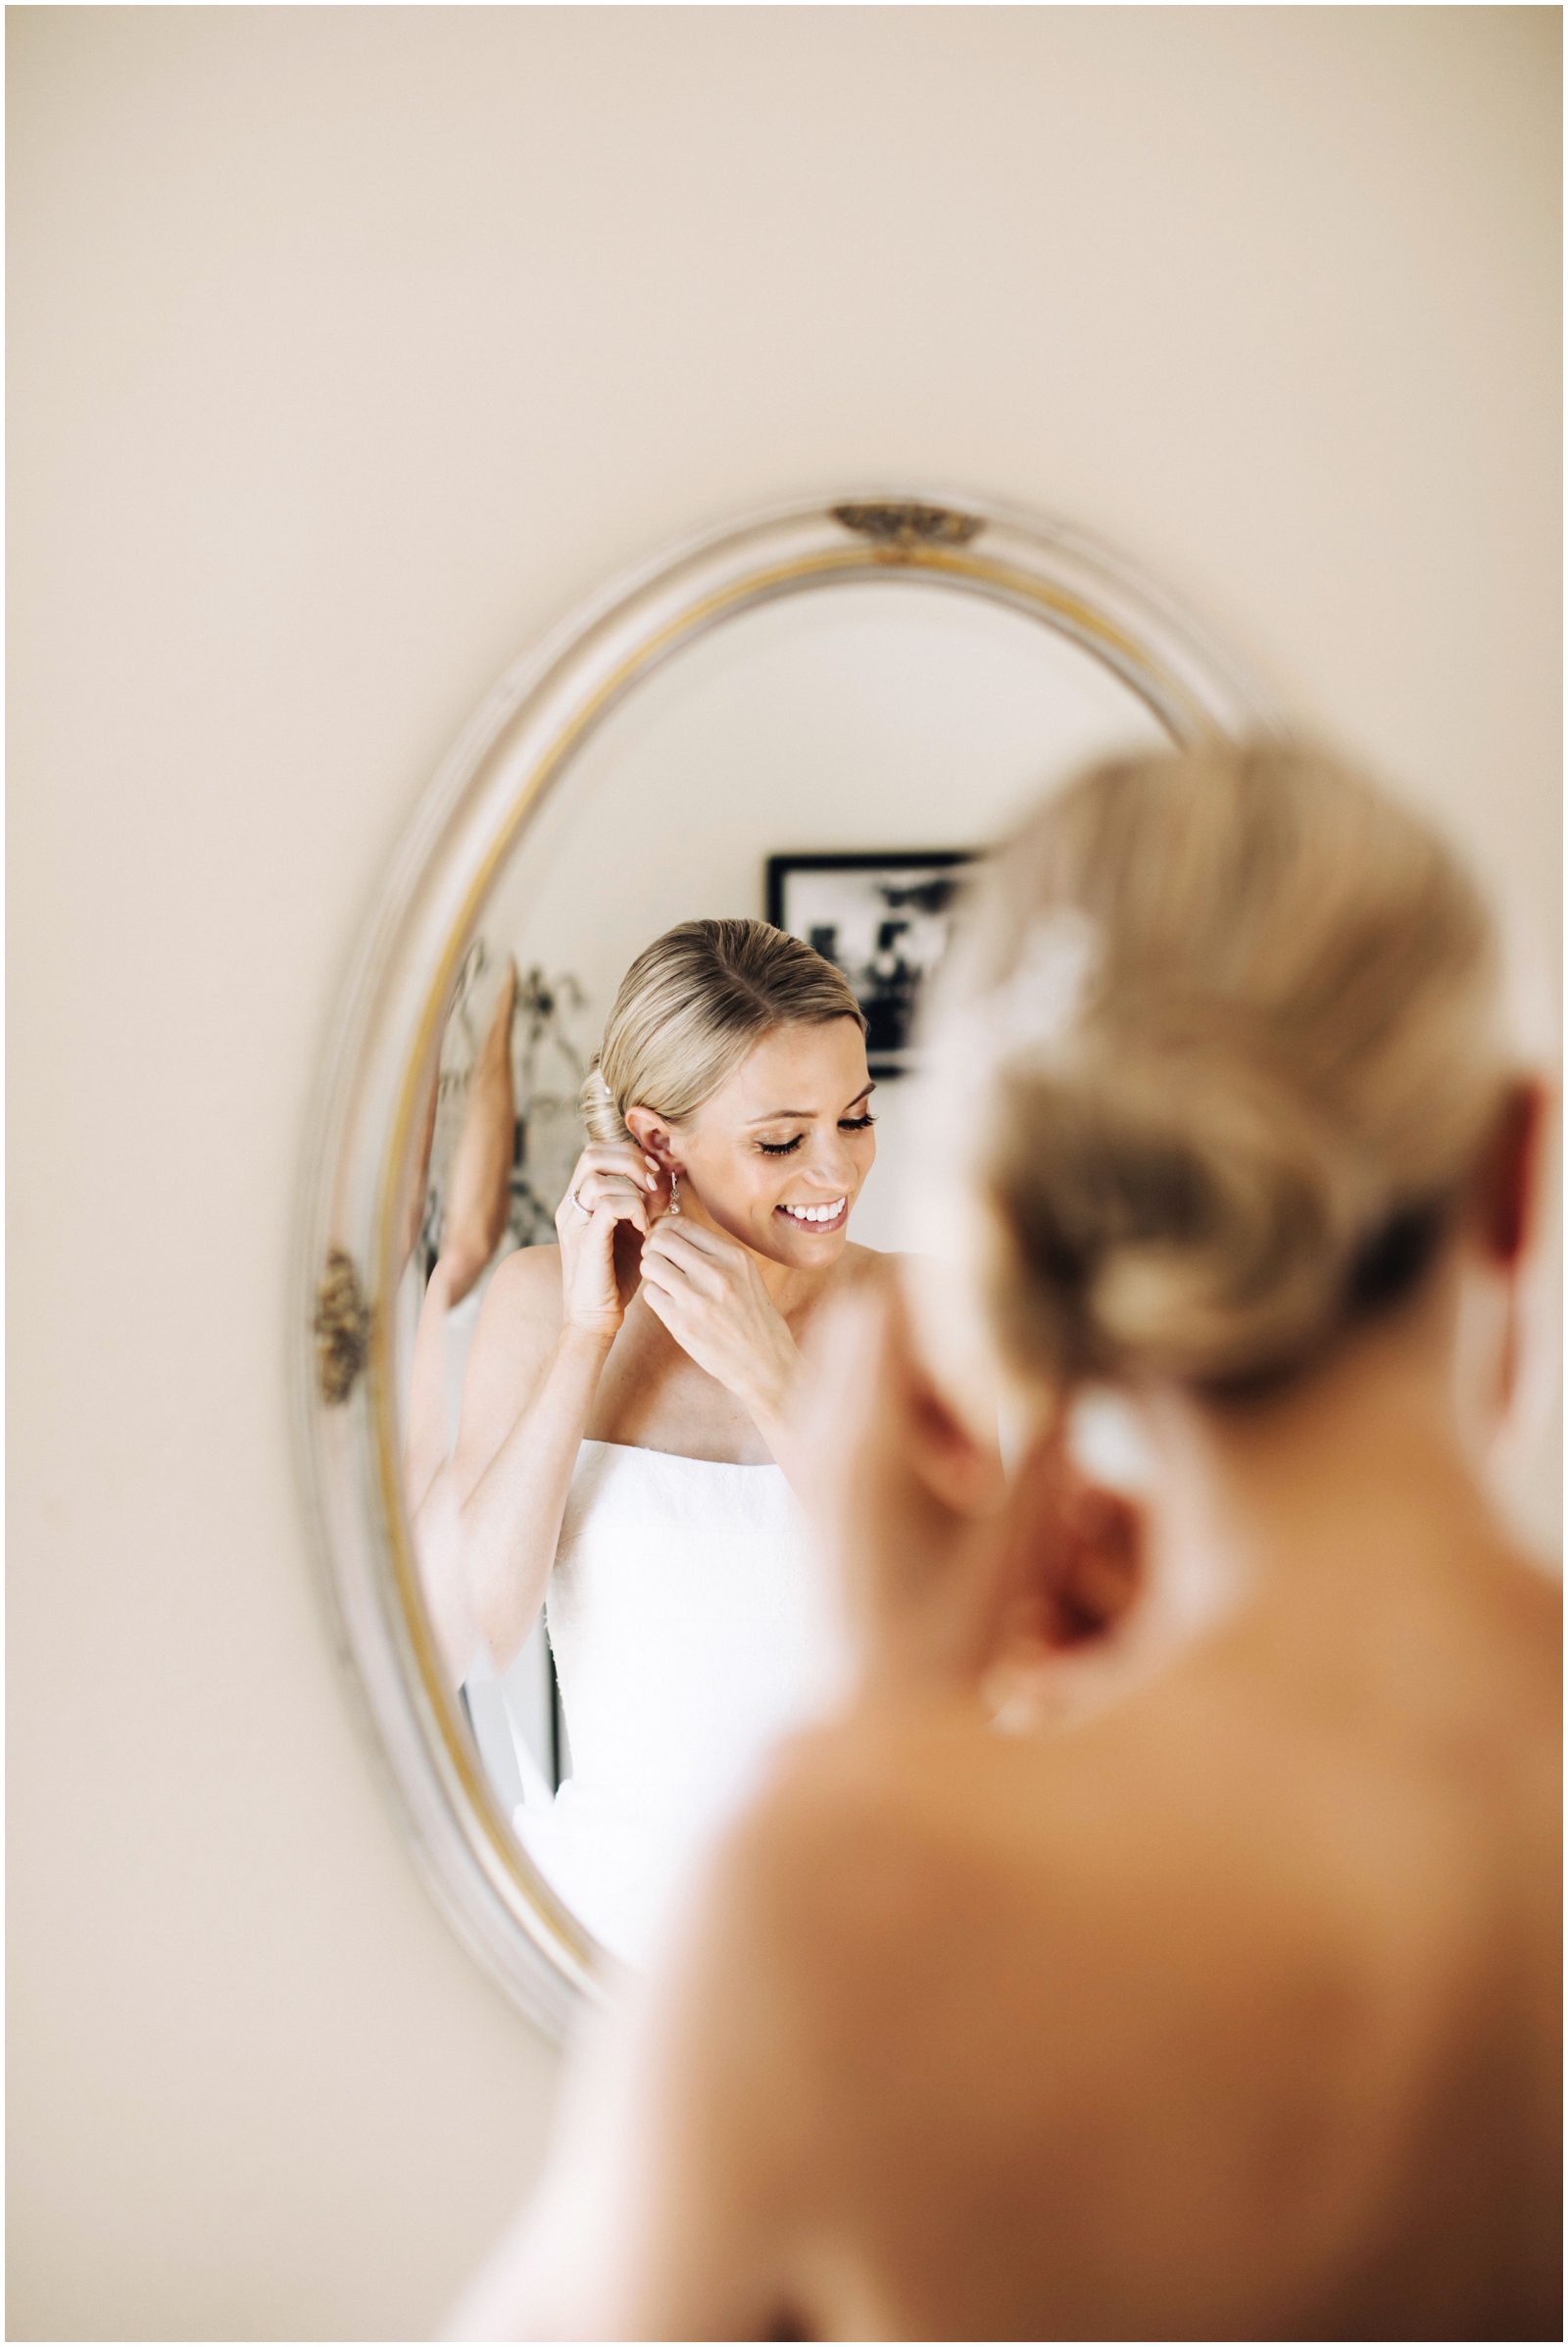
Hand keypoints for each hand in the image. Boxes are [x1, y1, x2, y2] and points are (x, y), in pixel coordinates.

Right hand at [554, 1142, 665, 1337]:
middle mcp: (571, 1206)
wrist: (596, 1318)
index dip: (630, 1153)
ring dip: (634, 1187)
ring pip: (597, 1175)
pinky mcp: (585, 1240)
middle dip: (631, 1160)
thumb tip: (665, 1177)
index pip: (598, 1151)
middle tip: (655, 1184)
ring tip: (651, 1211)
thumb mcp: (634, 1231)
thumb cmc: (617, 1277)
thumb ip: (644, 1203)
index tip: (656, 1174)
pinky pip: (608, 1204)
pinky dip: (633, 1208)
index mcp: (580, 1200)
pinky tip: (645, 1228)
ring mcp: (574, 1222)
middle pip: (592, 1153)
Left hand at [637, 1216, 800, 1425]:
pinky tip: (670, 1305)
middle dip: (653, 1248)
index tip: (663, 1241)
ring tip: (665, 1283)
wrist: (765, 1363)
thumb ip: (713, 1252)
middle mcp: (716, 1272)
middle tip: (659, 1261)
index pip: (681, 1224)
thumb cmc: (753, 1317)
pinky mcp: (682, 1324)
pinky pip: (650, 1294)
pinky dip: (656, 1296)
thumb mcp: (745, 1274)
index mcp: (734, 1256)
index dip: (664, 1229)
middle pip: (660, 1239)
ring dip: (652, 1272)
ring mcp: (697, 1299)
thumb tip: (671, 1232)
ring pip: (650, 1264)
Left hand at [795, 1276, 1141, 1701]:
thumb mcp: (1020, 1542)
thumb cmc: (953, 1647)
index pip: (884, 1307)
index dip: (943, 1288)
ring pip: (849, 1375)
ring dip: (913, 1378)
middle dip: (930, 1328)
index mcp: (867, 1441)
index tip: (1001, 1303)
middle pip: (861, 1329)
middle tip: (998, 1373)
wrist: (875, 1737)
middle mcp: (821, 1447)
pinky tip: (954, 1480)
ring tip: (980, 1437)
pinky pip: (844, 1422)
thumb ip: (1047, 1440)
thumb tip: (1075, 1360)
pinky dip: (895, 1420)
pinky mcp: (814, 1508)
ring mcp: (809, 1478)